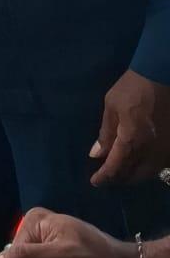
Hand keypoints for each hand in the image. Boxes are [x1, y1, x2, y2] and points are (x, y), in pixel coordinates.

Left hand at [90, 69, 169, 184]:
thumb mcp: (111, 107)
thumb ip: (105, 134)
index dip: (104, 177)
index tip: (95, 181)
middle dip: (119, 178)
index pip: (115, 168)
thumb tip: (96, 154)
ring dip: (135, 175)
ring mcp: (165, 150)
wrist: (162, 76)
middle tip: (108, 176)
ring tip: (123, 172)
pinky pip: (160, 164)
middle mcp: (150, 151)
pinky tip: (141, 162)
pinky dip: (148, 168)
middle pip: (134, 176)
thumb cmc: (133, 89)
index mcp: (131, 142)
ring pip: (150, 172)